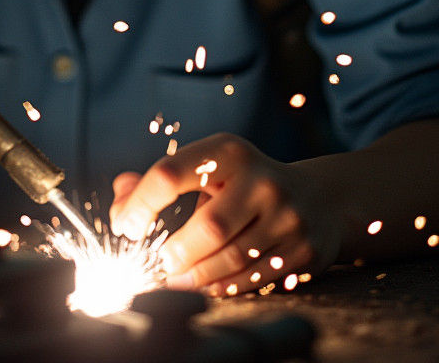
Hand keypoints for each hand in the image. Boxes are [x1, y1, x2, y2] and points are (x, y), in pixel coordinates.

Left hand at [110, 133, 341, 294]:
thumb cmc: (243, 183)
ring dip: (196, 277)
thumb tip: (119, 201)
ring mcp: (288, 216)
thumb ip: (157, 181)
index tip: (126, 226)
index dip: (140, 204)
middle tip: (158, 264)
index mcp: (229, 151)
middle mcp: (262, 179)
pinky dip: (224, 286)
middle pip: (207, 227)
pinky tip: (208, 284)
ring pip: (231, 259)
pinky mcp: (304, 250)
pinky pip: (254, 279)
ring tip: (175, 279)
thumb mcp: (206, 168)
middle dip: (175, 253)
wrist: (318, 197)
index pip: (171, 174)